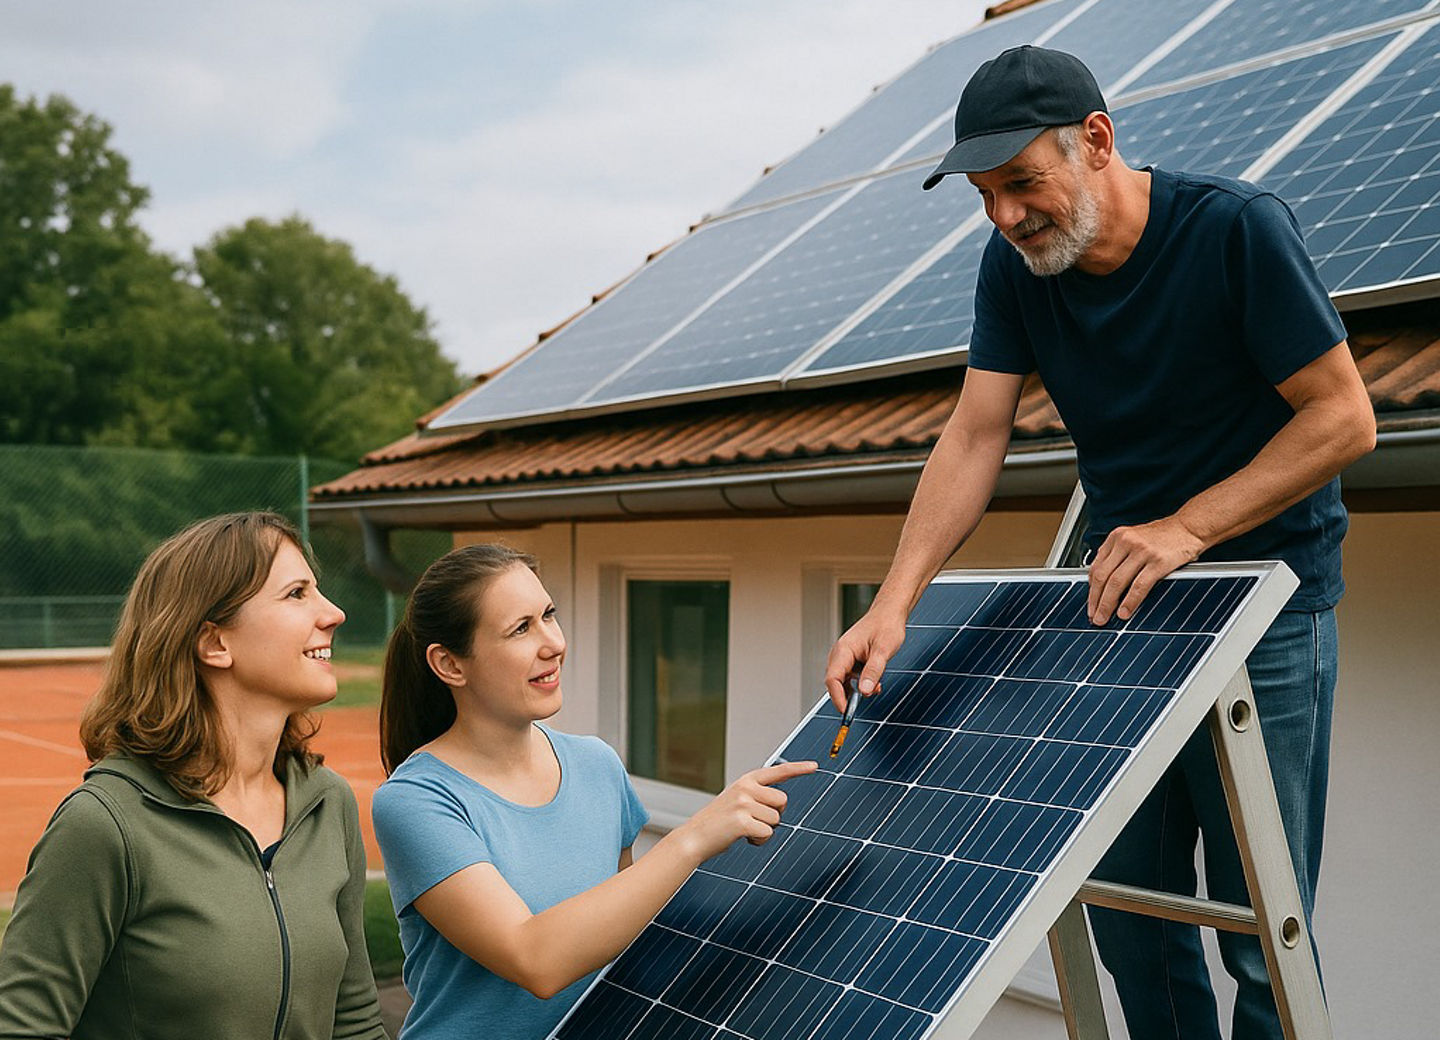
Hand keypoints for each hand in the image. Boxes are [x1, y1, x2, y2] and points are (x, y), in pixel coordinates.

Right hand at [674, 760, 816, 861]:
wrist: (694, 837)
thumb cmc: (718, 821)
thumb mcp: (737, 799)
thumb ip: (757, 795)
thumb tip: (781, 802)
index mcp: (746, 780)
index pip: (778, 771)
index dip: (798, 768)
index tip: (815, 766)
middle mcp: (746, 788)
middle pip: (783, 801)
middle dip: (774, 815)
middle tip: (754, 821)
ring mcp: (743, 803)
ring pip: (776, 820)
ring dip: (765, 830)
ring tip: (745, 830)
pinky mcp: (742, 821)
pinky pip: (767, 834)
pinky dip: (759, 842)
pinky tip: (744, 839)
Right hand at [824, 603, 907, 709]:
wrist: (889, 613)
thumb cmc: (886, 625)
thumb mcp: (883, 650)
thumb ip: (873, 671)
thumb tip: (864, 692)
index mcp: (843, 650)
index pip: (832, 679)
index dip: (837, 698)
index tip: (846, 712)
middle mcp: (840, 654)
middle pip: (834, 682)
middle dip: (846, 697)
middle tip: (860, 707)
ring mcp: (845, 656)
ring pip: (842, 681)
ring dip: (854, 690)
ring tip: (875, 689)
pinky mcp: (851, 659)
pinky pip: (850, 676)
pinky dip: (860, 684)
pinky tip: (874, 684)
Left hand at [1087, 515, 1204, 624]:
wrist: (1190, 526)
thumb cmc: (1164, 535)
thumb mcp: (1134, 538)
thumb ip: (1118, 555)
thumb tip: (1103, 582)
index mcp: (1117, 537)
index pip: (1095, 567)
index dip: (1090, 589)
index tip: (1089, 604)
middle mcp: (1126, 542)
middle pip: (1102, 576)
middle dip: (1095, 600)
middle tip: (1093, 616)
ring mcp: (1142, 551)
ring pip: (1116, 582)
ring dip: (1107, 604)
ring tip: (1104, 618)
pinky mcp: (1158, 561)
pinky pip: (1139, 586)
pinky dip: (1129, 602)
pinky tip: (1124, 612)